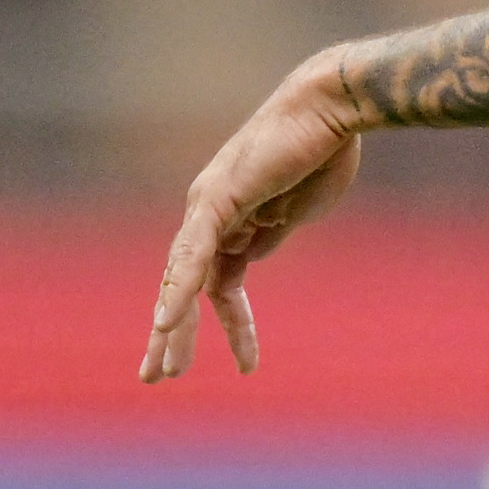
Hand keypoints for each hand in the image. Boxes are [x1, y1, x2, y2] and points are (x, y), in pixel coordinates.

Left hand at [144, 63, 363, 381]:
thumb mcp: (297, 212)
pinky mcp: (217, 199)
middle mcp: (210, 215)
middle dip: (173, 335)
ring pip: (182, 277)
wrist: (332, 110)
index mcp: (234, 222)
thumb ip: (270, 234)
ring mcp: (209, 207)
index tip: (248, 366)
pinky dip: (178, 291)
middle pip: (186, 285)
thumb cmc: (324, 153)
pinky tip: (165, 324)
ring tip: (163, 370)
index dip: (231, 327)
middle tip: (157, 377)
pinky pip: (193, 256)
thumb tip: (253, 253)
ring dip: (170, 327)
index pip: (218, 284)